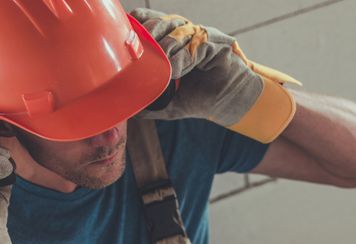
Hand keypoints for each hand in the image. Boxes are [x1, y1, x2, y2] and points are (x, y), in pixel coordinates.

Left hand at [131, 8, 301, 143]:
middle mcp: (186, 35)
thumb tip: (129, 109)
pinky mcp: (215, 45)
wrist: (228, 105)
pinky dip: (182, 59)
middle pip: (162, 22)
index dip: (138, 25)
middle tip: (140, 50)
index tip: (128, 37)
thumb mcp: (169, 103)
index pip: (150, 21)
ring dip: (166, 47)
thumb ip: (150, 102)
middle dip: (149, 34)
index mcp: (172, 42)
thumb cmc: (200, 99)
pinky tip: (175, 71)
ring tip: (160, 66)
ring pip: (178, 30)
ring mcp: (201, 37)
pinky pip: (195, 46)